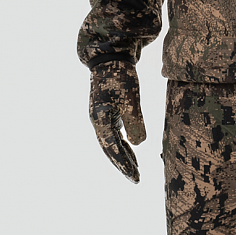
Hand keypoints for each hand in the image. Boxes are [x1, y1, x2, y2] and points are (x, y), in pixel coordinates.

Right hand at [89, 61, 145, 182]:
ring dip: (123, 154)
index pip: (111, 148)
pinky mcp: (107, 110)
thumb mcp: (130, 99)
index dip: (123, 163)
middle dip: (122, 164)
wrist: (110, 56)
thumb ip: (134, 122)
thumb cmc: (119, 75)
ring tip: (135, 168)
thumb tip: (137, 144)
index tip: (134, 176)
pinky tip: (132, 149)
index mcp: (99, 119)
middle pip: (109, 148)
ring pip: (111, 141)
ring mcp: (101, 115)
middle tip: (136, 178)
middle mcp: (97, 120)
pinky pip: (114, 132)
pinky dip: (123, 142)